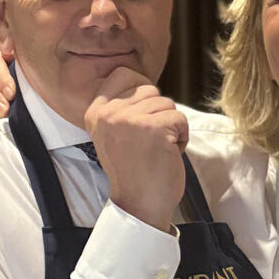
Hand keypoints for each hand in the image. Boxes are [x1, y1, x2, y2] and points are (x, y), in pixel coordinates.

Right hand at [85, 67, 187, 232]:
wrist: (140, 205)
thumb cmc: (134, 172)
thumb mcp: (115, 134)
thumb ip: (122, 109)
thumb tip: (144, 83)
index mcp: (95, 112)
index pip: (123, 73)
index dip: (142, 90)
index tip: (144, 117)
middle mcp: (109, 113)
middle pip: (149, 88)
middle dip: (158, 113)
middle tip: (150, 142)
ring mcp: (130, 120)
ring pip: (167, 103)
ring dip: (171, 127)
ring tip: (158, 149)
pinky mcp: (153, 129)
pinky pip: (180, 118)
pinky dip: (182, 138)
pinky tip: (169, 154)